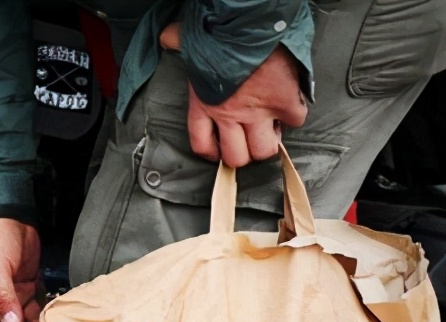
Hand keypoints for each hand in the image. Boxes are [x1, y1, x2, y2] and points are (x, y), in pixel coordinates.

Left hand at [160, 23, 308, 166]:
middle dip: (243, 154)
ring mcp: (258, 111)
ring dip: (268, 143)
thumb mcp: (190, 43)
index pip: (201, 144)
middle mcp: (228, 115)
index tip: (219, 149)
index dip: (212, 152)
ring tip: (270, 129)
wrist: (252, 25)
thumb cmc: (220, 33)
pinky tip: (290, 106)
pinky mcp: (283, 102)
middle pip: (235, 157)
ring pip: (263, 150)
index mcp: (204, 105)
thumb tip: (166, 37)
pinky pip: (294, 122)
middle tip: (249, 141)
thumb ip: (178, 43)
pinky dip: (294, 116)